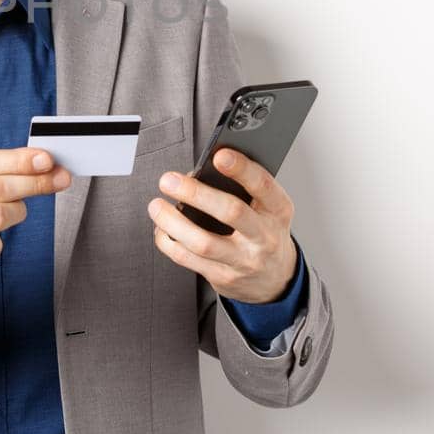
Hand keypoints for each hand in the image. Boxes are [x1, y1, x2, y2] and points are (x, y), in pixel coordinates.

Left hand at [146, 147, 296, 302]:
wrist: (275, 277)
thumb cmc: (264, 231)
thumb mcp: (268, 207)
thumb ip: (243, 188)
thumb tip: (195, 174)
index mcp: (277, 211)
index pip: (263, 186)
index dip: (242, 169)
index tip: (219, 155)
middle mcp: (264, 237)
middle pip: (231, 213)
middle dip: (195, 194)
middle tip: (169, 181)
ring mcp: (244, 261)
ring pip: (203, 243)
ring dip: (173, 222)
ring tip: (156, 206)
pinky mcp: (223, 278)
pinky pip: (188, 260)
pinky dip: (168, 242)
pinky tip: (162, 229)